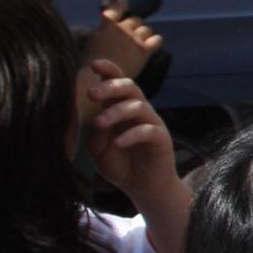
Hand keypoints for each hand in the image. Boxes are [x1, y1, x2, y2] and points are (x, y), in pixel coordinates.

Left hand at [82, 57, 176, 204]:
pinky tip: (118, 143)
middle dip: (110, 87)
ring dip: (116, 112)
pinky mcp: (161, 138)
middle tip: (91, 94)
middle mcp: (138, 111)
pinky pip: (148, 130)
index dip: (108, 70)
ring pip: (138, 105)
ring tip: (99, 123)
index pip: (118, 82)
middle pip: (130, 87)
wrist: (143, 188)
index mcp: (121, 108)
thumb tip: (94, 119)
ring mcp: (151, 123)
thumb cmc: (121, 165)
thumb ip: (95, 133)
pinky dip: (131, 134)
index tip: (93, 65)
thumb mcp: (99, 149)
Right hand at [84, 5, 161, 82]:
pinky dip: (154, 42)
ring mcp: (134, 38)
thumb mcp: (91, 40)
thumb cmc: (89, 64)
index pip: (118, 6)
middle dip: (132, 27)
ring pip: (146, 29)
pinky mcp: (143, 50)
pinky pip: (157, 40)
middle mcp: (122, 28)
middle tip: (128, 38)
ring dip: (143, 35)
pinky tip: (150, 47)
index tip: (124, 8)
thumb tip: (105, 23)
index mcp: (107, 24)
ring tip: (137, 44)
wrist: (98, 81)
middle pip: (135, 19)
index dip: (122, 6)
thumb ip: (99, 29)